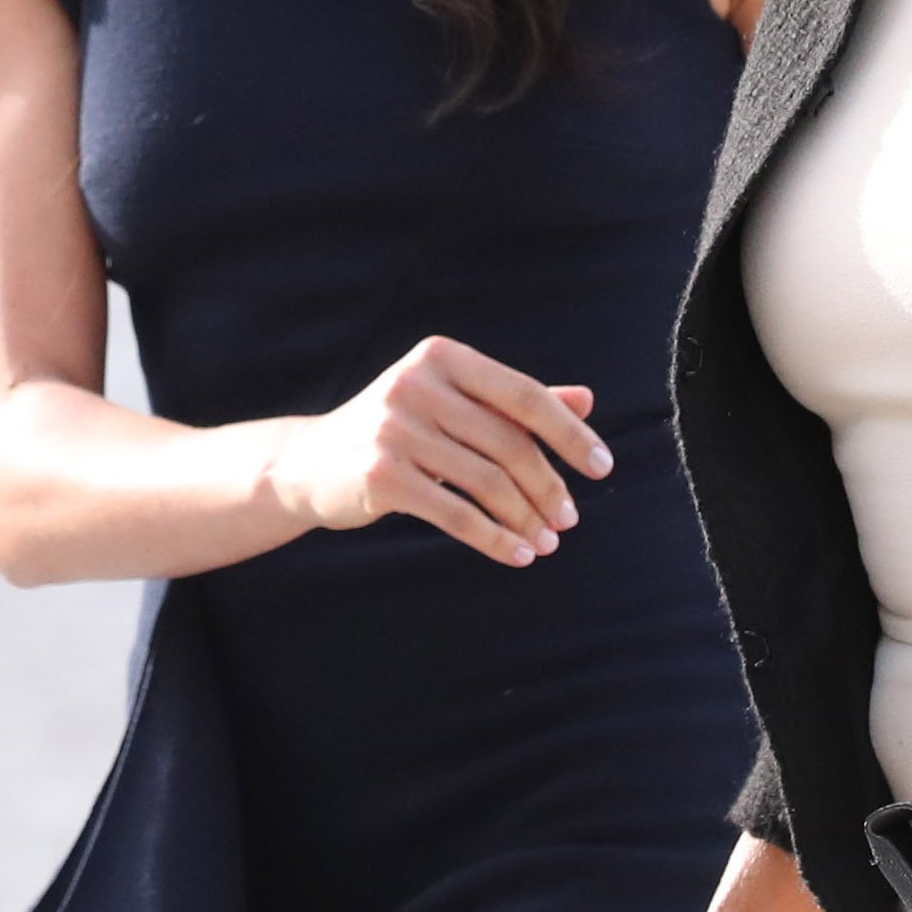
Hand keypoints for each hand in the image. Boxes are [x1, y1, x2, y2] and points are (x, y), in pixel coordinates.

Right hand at [269, 336, 611, 566]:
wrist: (309, 464)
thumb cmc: (398, 430)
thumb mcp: (454, 405)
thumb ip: (514, 401)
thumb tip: (586, 399)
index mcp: (443, 356)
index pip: (524, 395)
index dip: (570, 433)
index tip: (602, 466)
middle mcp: (416, 384)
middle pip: (508, 442)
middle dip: (548, 486)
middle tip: (570, 520)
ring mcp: (394, 428)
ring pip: (485, 482)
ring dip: (525, 518)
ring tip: (547, 541)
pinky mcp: (380, 475)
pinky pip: (456, 514)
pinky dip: (494, 538)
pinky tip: (517, 554)